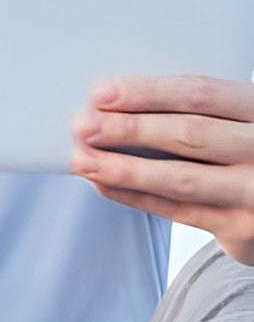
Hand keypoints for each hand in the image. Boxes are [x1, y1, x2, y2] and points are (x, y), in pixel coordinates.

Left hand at [71, 75, 253, 264]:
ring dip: (124, 170)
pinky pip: (179, 212)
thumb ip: (199, 111)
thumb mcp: (238, 120)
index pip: (200, 94)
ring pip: (181, 178)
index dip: (146, 93)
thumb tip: (116, 106)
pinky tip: (104, 185)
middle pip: (189, 134)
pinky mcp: (242, 228)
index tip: (101, 94)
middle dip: (128, 129)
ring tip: (83, 160)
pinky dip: (137, 197)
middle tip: (83, 126)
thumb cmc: (247, 148)